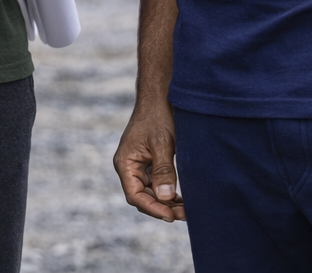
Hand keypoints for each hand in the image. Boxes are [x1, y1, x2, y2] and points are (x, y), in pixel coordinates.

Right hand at [114, 97, 184, 221]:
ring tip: (186, 210)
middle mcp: (129, 167)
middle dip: (162, 207)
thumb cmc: (158, 116)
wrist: (160, 95)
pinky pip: (156, 183)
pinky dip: (167, 192)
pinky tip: (181, 198)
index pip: (135, 195)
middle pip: (142, 197)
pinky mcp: (149, 162)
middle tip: (185, 215)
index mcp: (125, 163)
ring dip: (166, 202)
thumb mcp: (162, 144)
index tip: (171, 216)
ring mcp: (139, 165)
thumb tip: (164, 198)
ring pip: (150, 192)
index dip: (152, 208)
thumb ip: (163, 171)